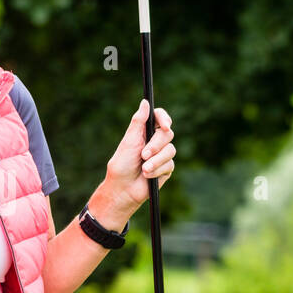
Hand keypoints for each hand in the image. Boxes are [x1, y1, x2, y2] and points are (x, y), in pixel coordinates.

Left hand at [98, 97, 174, 221]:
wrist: (123, 189)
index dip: (164, 118)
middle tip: (143, 154)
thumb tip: (145, 102)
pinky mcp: (166, 168)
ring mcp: (162, 155)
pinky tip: (147, 176)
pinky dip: (157, 170)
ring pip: (170, 150)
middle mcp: (155, 141)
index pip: (159, 118)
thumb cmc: (122, 165)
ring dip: (155, 161)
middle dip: (156, 145)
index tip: (165, 125)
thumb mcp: (129, 141)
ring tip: (143, 169)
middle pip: (167, 133)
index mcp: (145, 131)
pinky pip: (169, 165)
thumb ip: (138, 122)